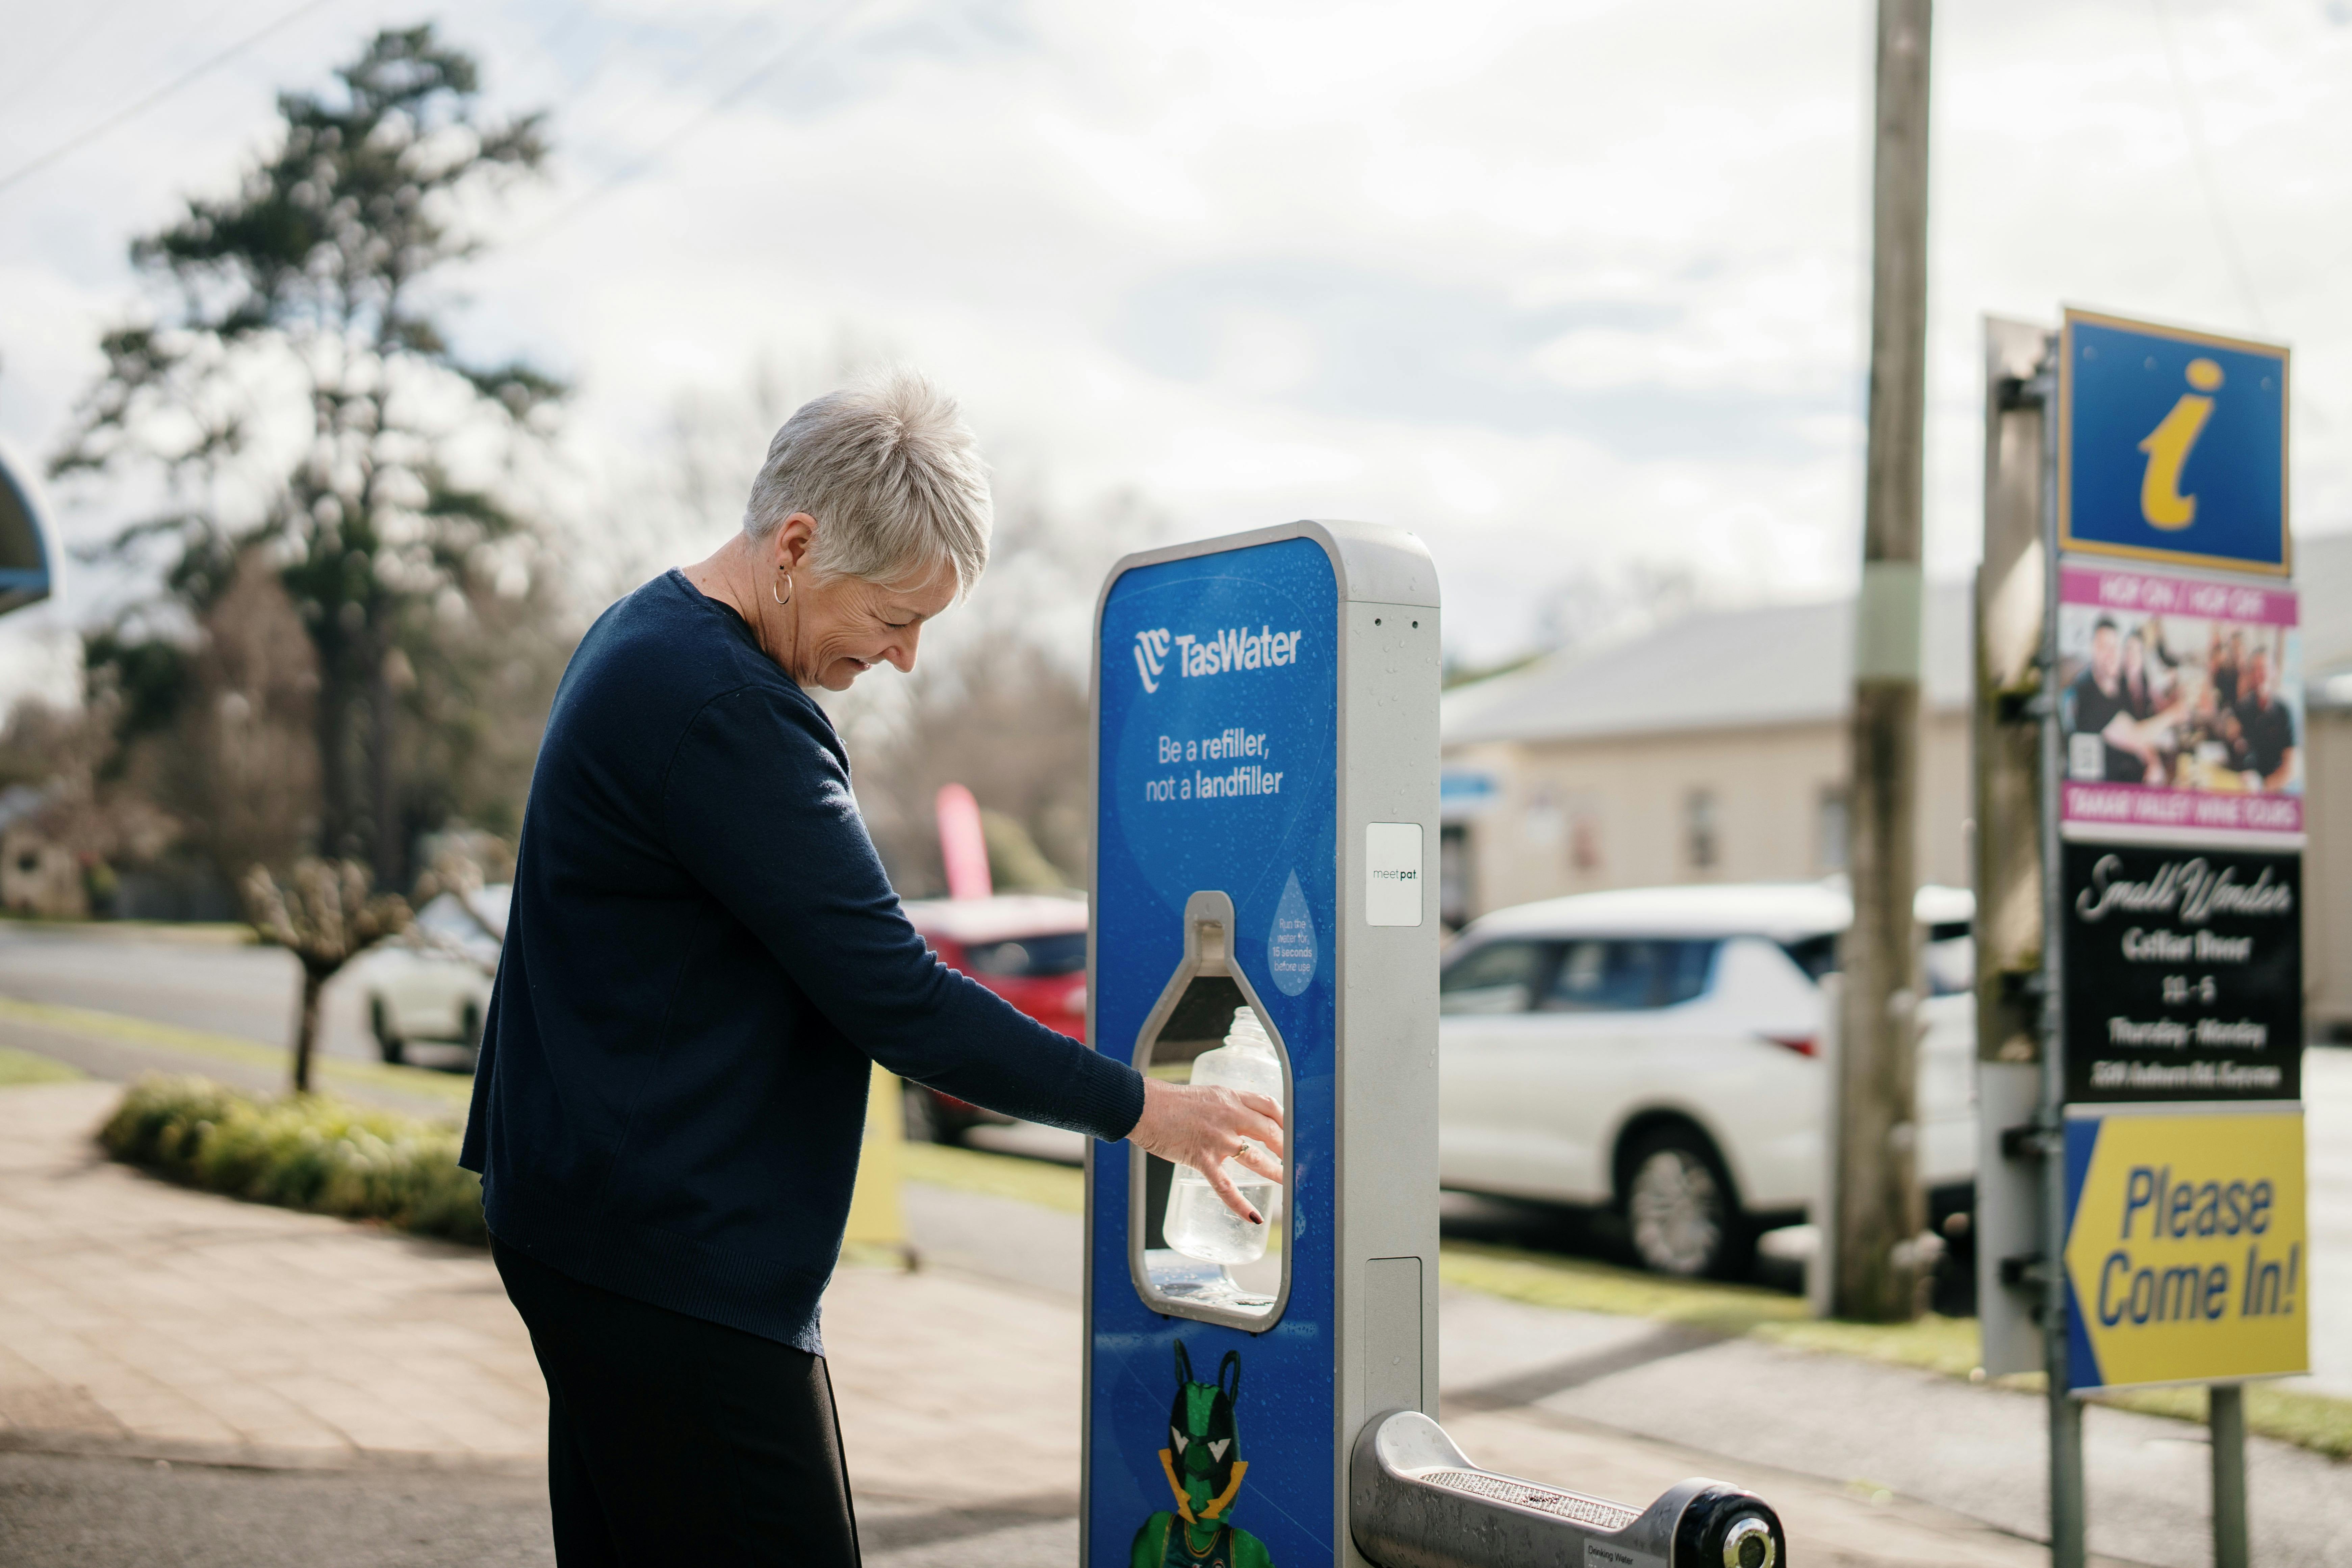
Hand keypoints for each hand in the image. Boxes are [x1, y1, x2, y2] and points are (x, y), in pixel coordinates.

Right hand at [1129, 1078, 1285, 1224]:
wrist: (1142, 1106)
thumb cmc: (1170, 1102)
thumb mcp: (1206, 1096)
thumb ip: (1225, 1107)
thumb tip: (1239, 1120)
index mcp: (1230, 1098)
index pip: (1269, 1106)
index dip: (1286, 1120)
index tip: (1295, 1131)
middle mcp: (1230, 1116)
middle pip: (1271, 1132)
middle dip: (1288, 1148)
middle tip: (1297, 1161)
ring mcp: (1217, 1139)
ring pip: (1256, 1158)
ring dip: (1276, 1172)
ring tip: (1288, 1184)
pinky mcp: (1202, 1158)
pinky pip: (1225, 1186)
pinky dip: (1240, 1204)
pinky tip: (1253, 1217)